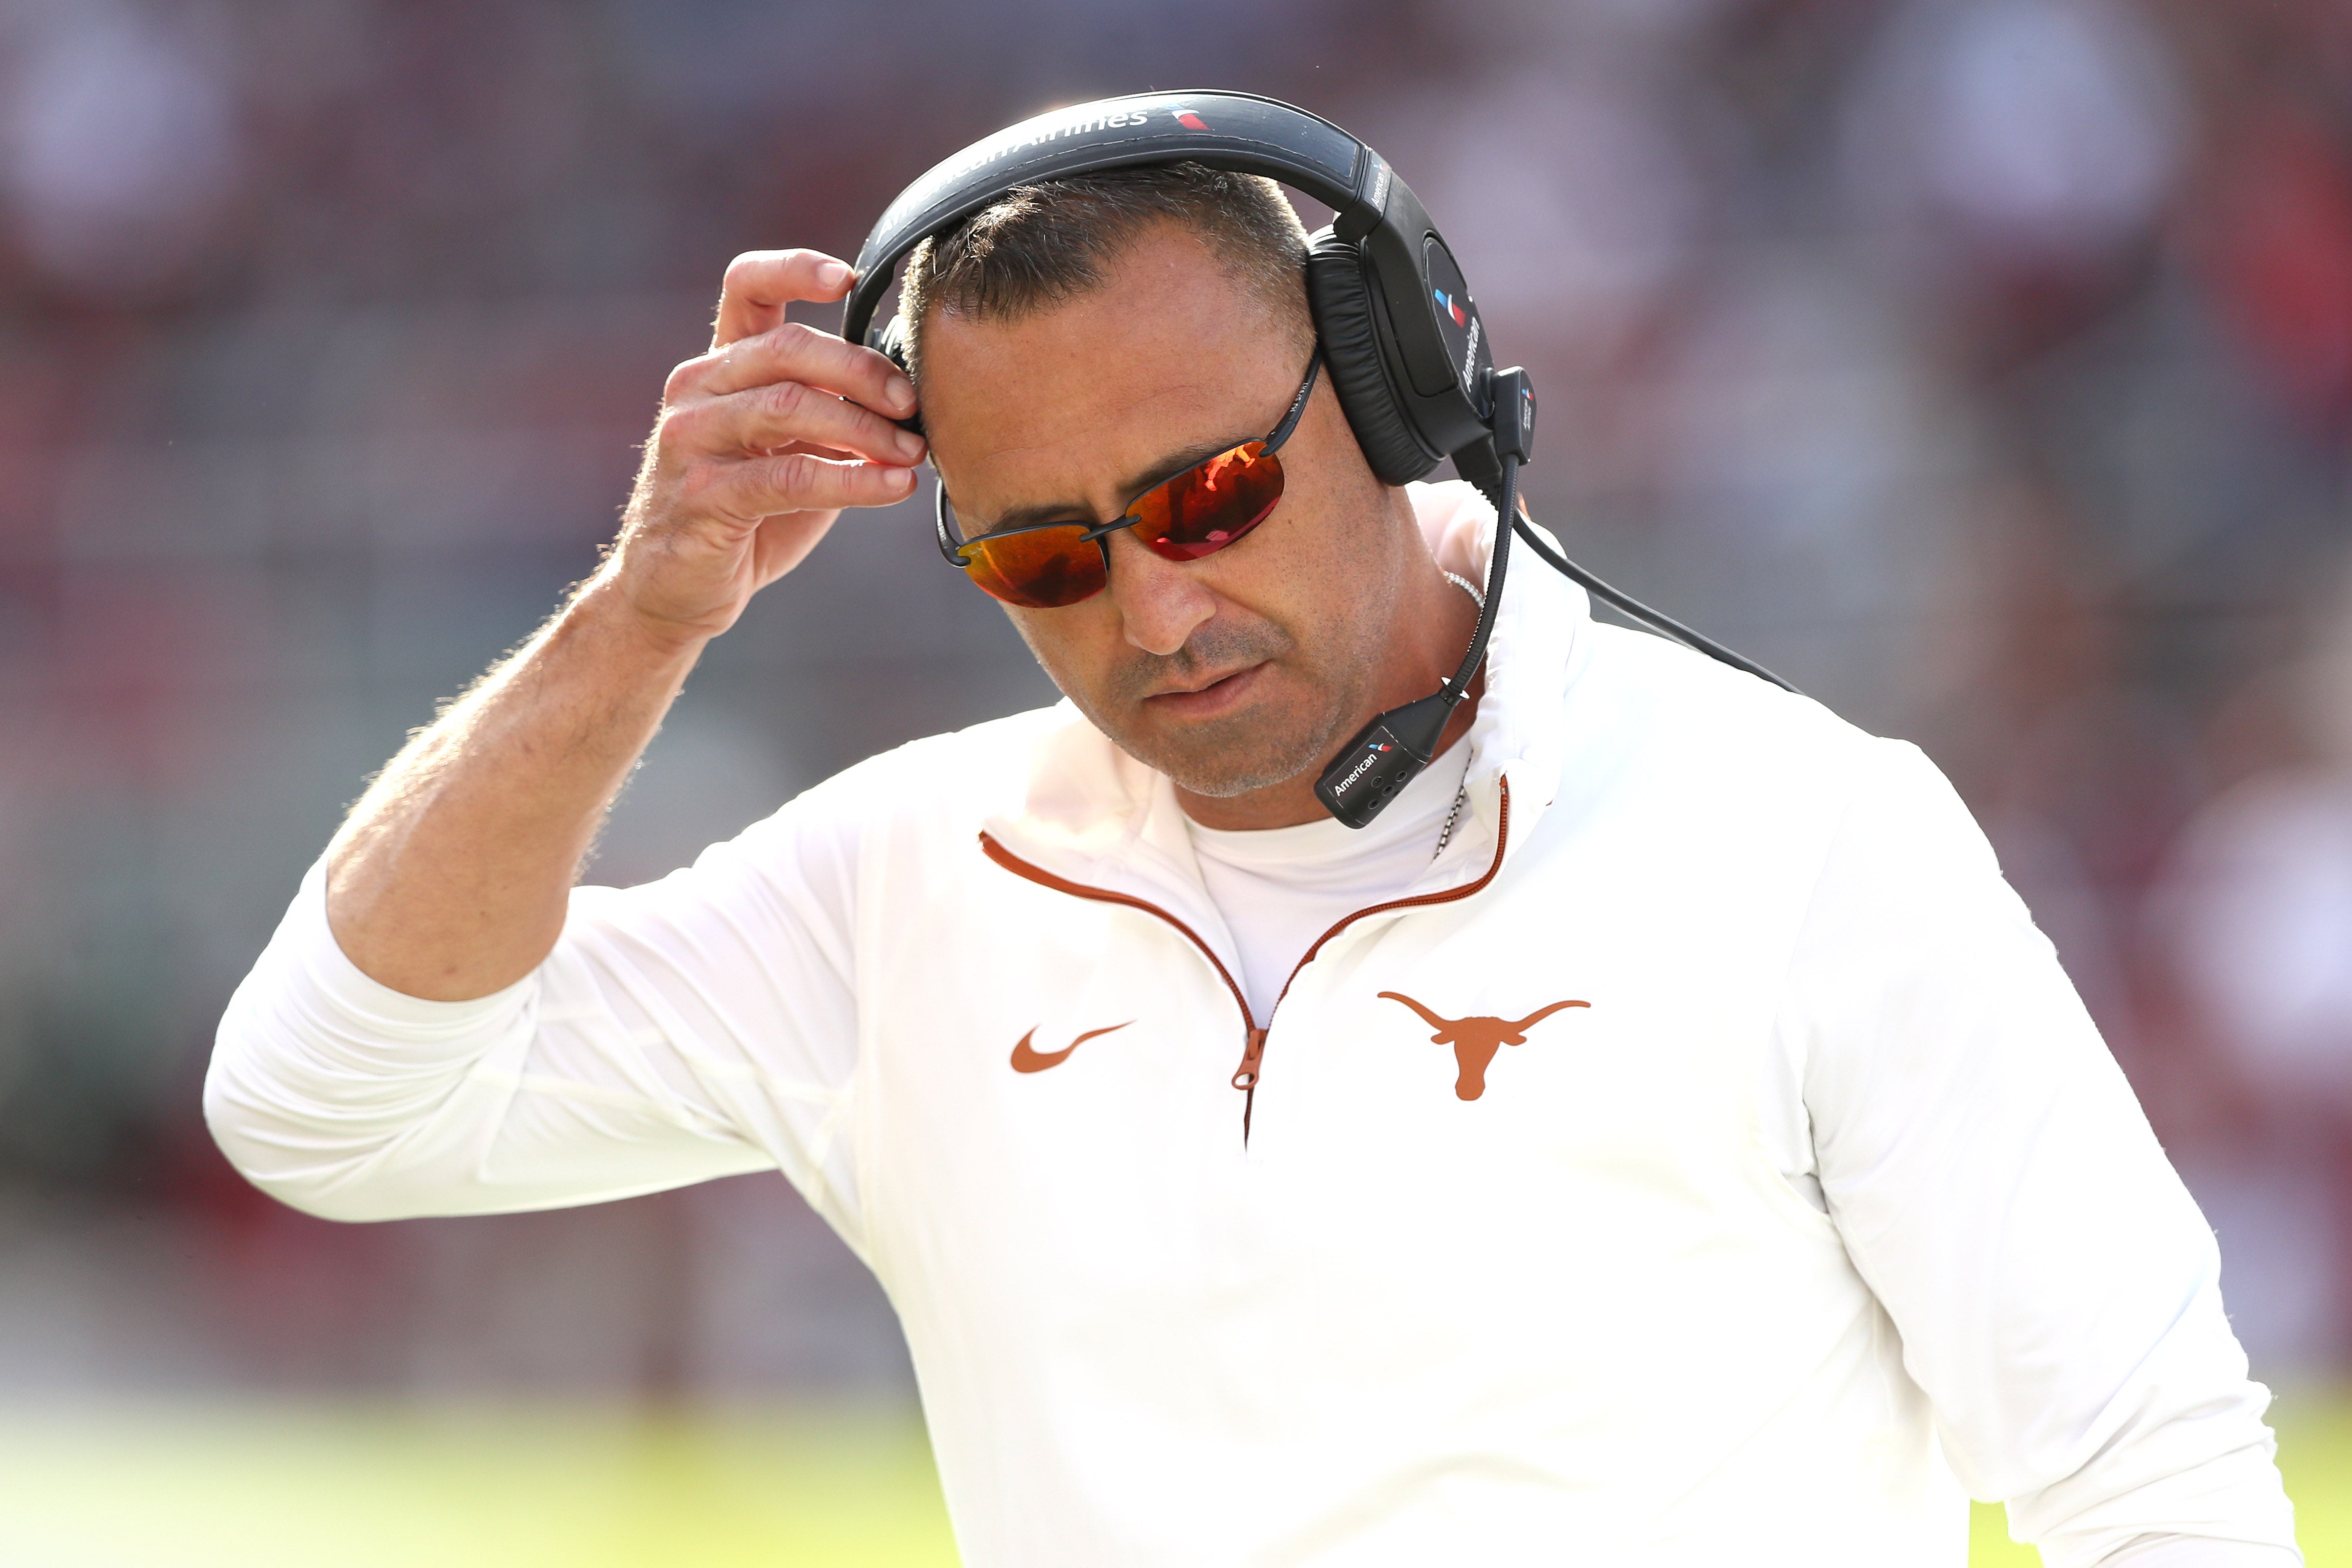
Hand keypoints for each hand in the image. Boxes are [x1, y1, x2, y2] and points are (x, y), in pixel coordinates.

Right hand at [599, 249, 923, 645]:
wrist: (677, 590)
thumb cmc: (746, 514)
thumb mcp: (790, 449)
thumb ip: (831, 410)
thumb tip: (909, 389)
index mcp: (720, 365)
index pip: (746, 287)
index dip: (796, 269)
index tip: (853, 278)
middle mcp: (696, 389)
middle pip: (788, 348)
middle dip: (862, 370)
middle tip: (911, 402)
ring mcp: (691, 439)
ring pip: (789, 407)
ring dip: (866, 428)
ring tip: (913, 452)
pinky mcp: (702, 495)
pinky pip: (790, 477)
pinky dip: (853, 481)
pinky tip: (894, 488)